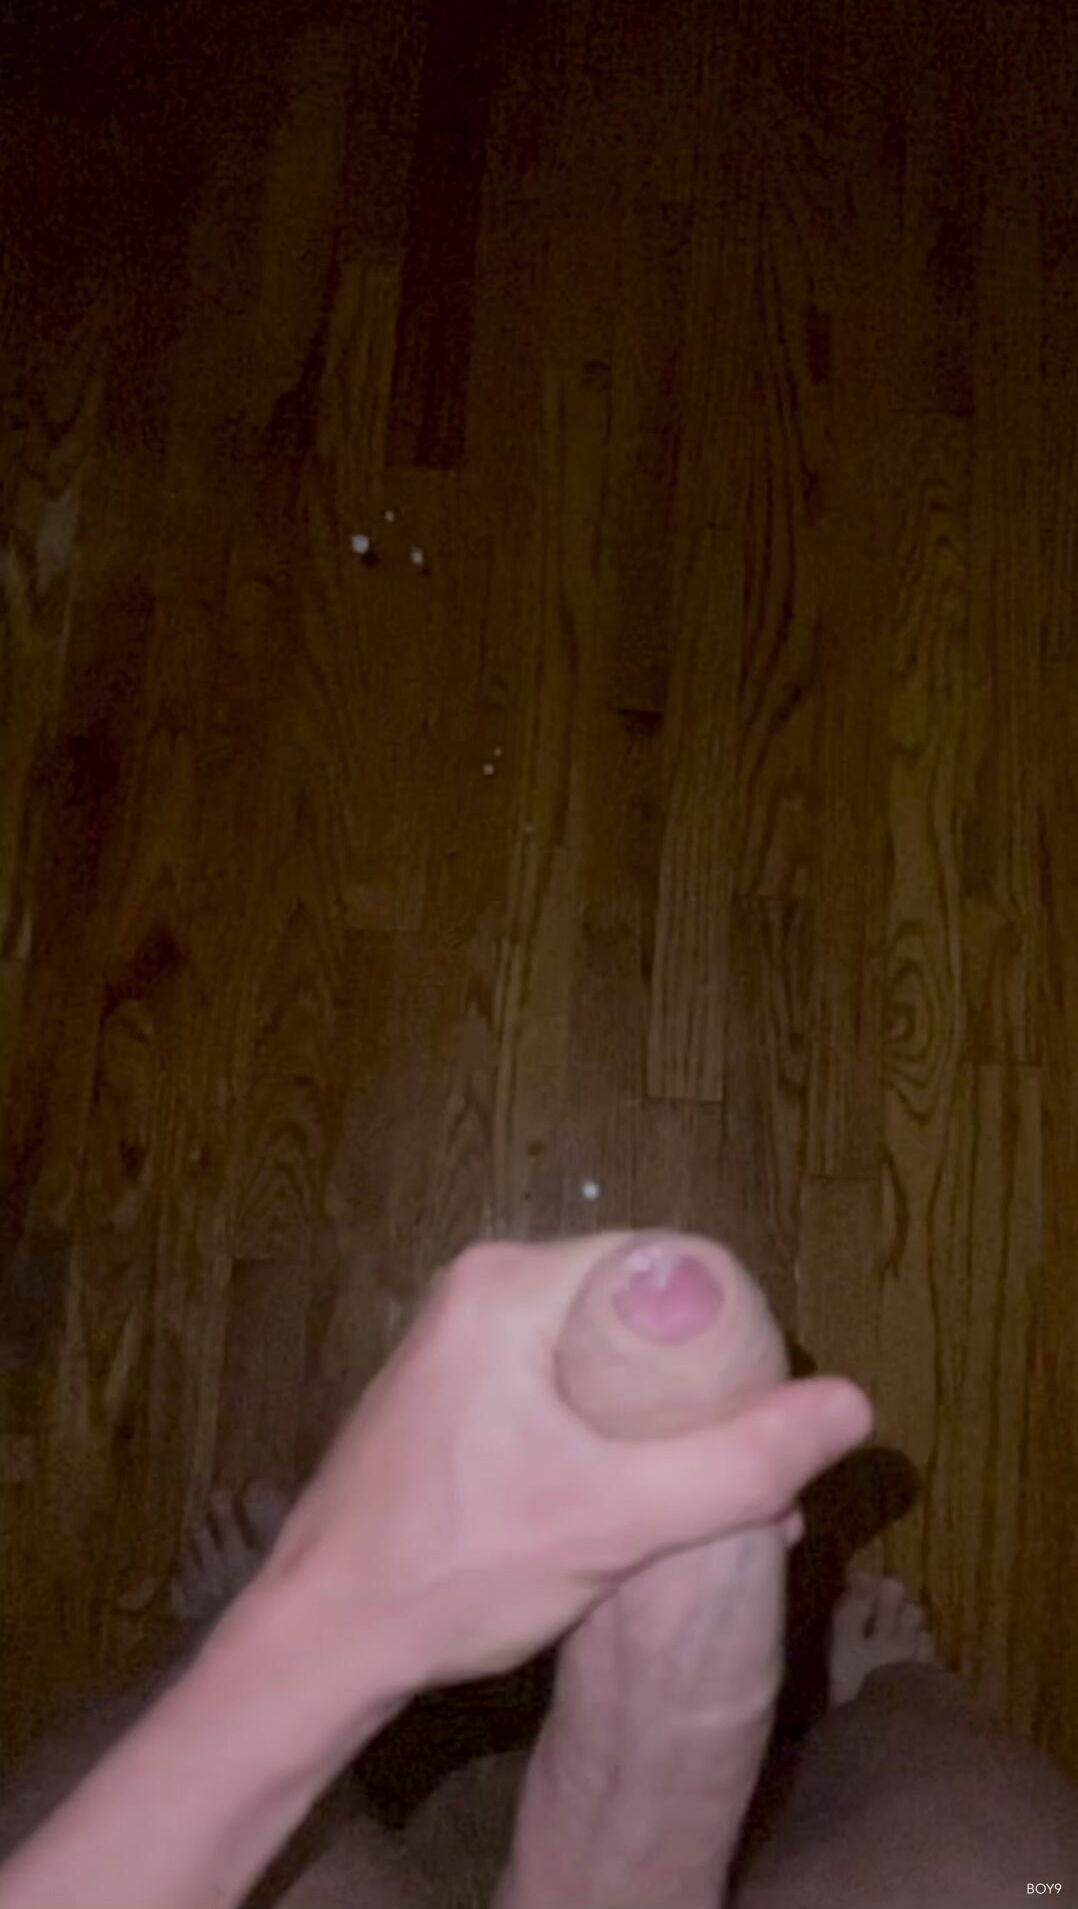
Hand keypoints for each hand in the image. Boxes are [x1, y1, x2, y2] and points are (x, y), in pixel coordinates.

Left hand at [253, 1232, 871, 1692]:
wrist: (318, 1642)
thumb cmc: (456, 1569)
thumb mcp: (615, 1521)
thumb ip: (737, 1465)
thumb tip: (855, 1406)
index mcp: (510, 1283)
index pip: (664, 1261)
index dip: (736, 1328)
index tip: (774, 1407)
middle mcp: (481, 1288)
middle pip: (635, 1308)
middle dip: (707, 1387)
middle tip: (759, 1466)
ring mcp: (458, 1339)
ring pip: (600, 1354)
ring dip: (664, 1420)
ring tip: (721, 1500)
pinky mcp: (450, 1392)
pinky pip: (559, 1384)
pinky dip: (611, 1432)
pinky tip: (645, 1501)